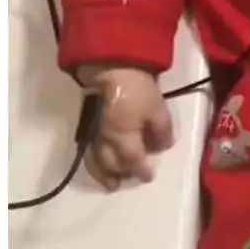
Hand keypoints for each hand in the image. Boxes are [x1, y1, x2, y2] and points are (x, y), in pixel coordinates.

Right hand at [83, 69, 173, 189]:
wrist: (109, 67)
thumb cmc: (136, 89)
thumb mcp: (157, 108)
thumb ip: (162, 131)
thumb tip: (163, 147)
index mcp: (125, 140)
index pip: (134, 162)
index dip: (141, 170)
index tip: (147, 176)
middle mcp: (107, 142)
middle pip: (112, 164)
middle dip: (120, 173)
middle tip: (127, 178)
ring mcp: (94, 133)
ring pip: (96, 161)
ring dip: (103, 174)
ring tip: (109, 182)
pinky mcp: (86, 123)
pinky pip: (87, 149)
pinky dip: (92, 161)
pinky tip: (97, 161)